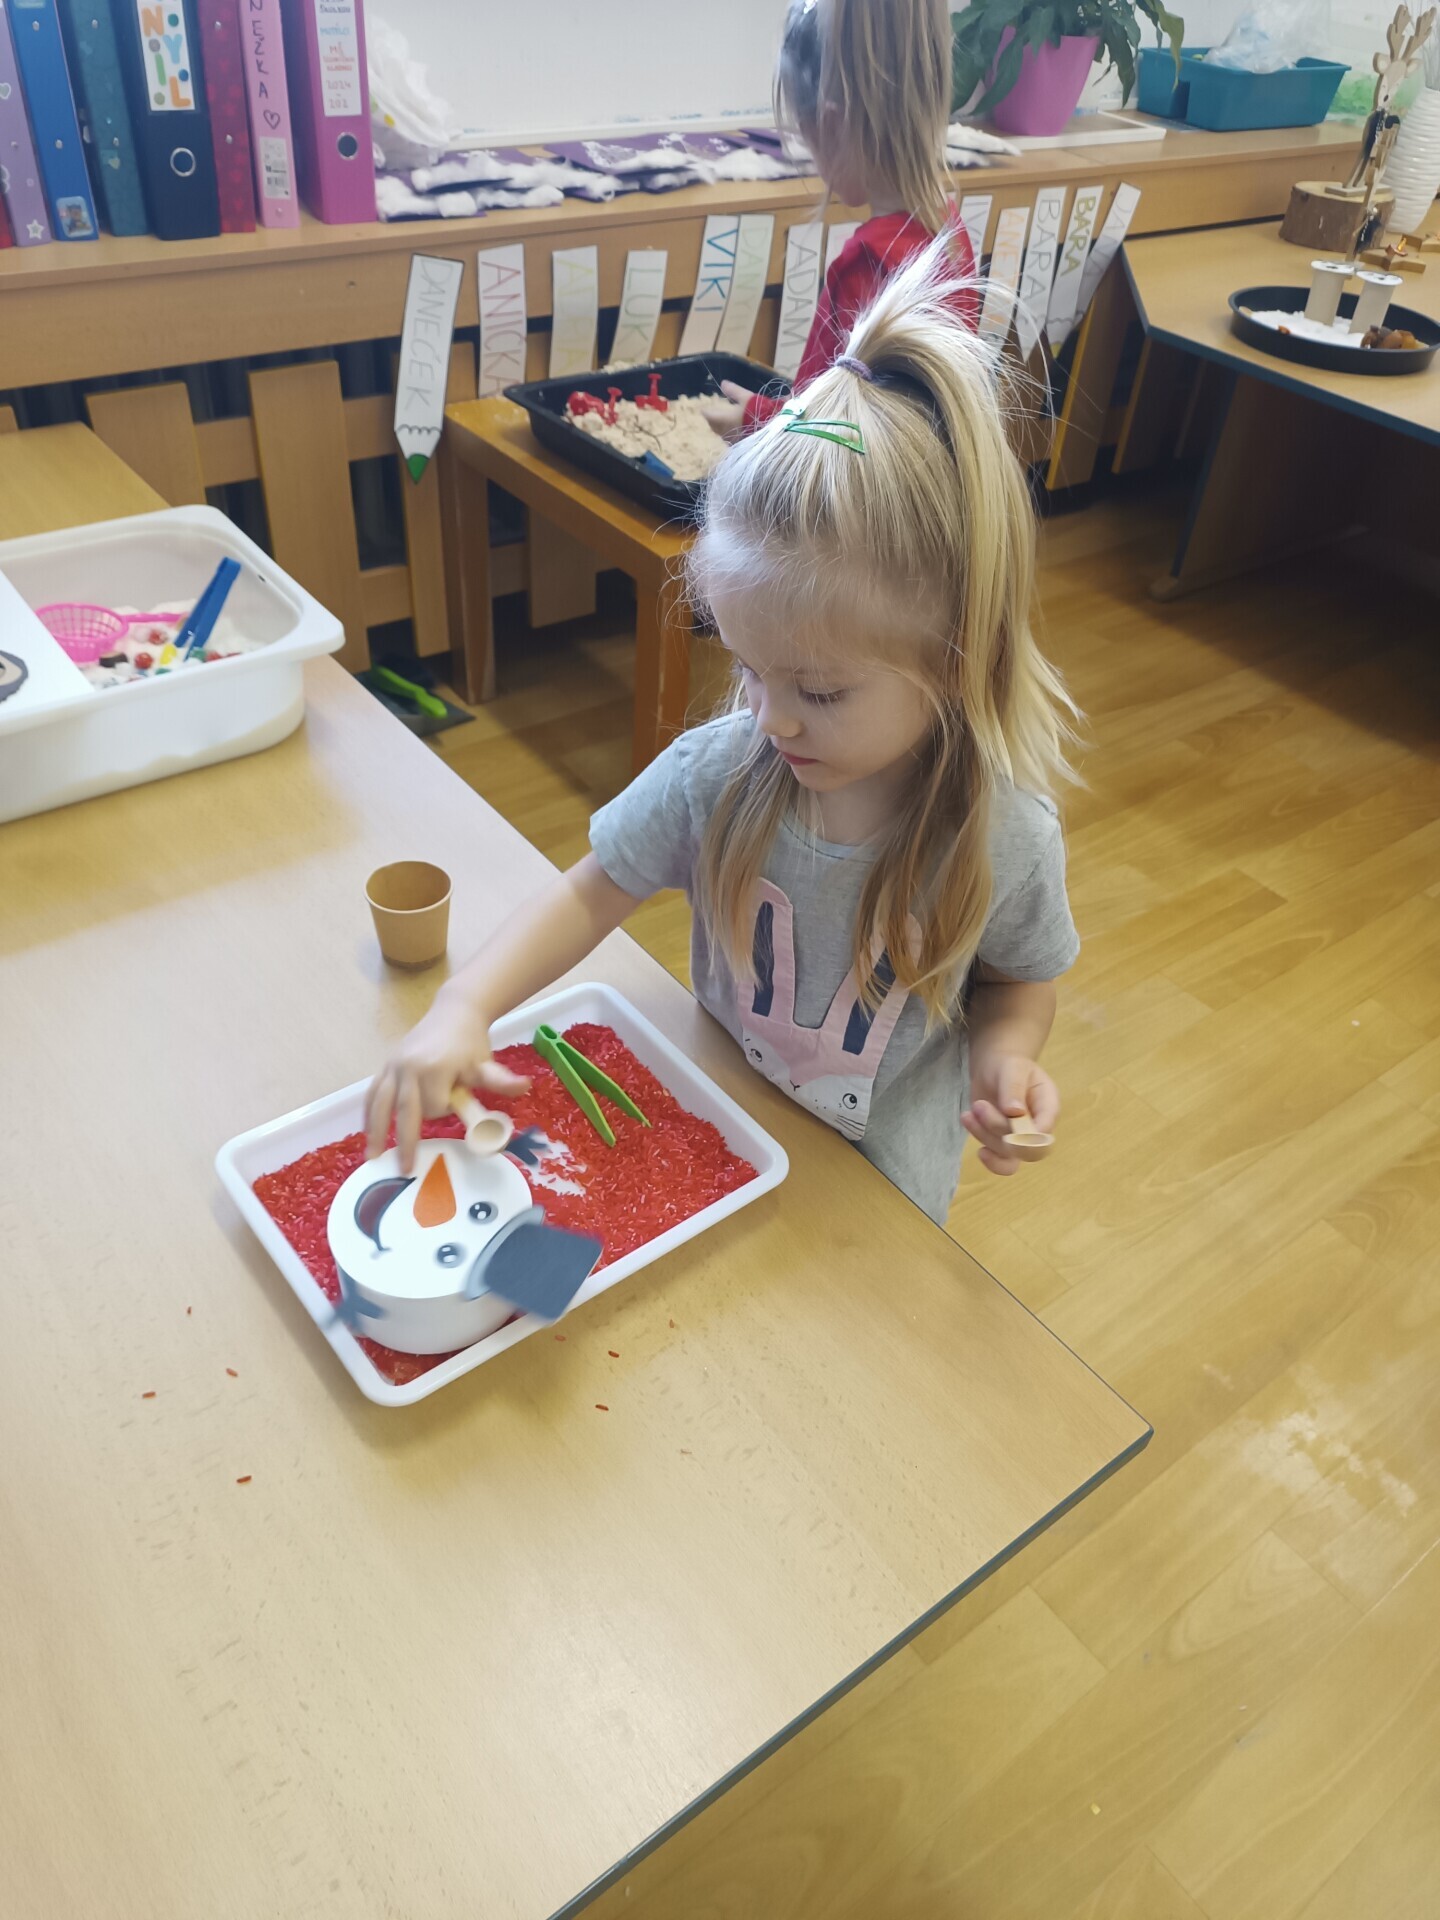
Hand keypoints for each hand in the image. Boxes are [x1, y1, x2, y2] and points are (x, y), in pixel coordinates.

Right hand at [365, 989, 529, 1171]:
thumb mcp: (485, 1064)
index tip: (455, 1104)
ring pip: (380, 1103)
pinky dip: (368, 1113)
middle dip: (403, 1142)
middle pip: (404, 1111)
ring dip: (375, 1131)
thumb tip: (524, 1086)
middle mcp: (408, 1067)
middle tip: (404, 1170)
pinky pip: (373, 1092)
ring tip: (373, 1157)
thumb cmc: (471, 1042)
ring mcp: (394, 1065)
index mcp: (433, 1068)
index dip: (445, 1111)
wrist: (454, 1012)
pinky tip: (367, 1131)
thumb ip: (500, 1080)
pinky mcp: (386, 1064)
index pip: (435, 1107)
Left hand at [700, 380, 752, 442]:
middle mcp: (725, 431)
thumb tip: (723, 383)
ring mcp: (732, 440)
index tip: (704, 409)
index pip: (709, 416)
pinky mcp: (741, 446)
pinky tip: (734, 431)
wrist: (772, 431)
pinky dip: (729, 434)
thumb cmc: (757, 412)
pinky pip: (730, 439)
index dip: (706, 412)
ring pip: (721, 434)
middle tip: (711, 416)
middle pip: (714, 426)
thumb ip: (733, 391)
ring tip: (722, 423)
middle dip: (712, 421)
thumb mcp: (746, 397)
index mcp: (723, 419)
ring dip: (720, 428)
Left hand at [961, 1054, 1058, 1176]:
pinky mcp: (1004, 1145)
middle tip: (978, 1105)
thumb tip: (1015, 1112)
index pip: (1045, 1130)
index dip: (1028, 1133)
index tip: (1006, 1113)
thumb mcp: (1012, 1068)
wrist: (994, 1071)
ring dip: (985, 1137)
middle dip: (998, 1129)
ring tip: (969, 1113)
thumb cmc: (1008, 1066)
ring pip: (1009, 1156)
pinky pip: (1001, 1162)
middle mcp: (1039, 1128)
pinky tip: (976, 1146)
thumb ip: (1014, 1087)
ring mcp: (1022, 1140)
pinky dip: (987, 1157)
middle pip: (1026, 1148)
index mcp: (1048, 1106)